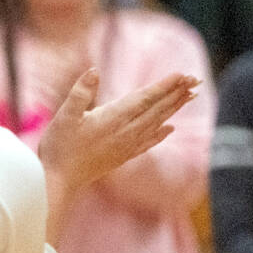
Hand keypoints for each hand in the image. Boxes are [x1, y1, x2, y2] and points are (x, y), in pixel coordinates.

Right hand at [38, 69, 197, 236]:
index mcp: (112, 119)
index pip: (144, 99)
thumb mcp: (63, 116)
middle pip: (156, 110)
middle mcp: (124, 132)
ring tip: (190, 96)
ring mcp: (125, 146)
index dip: (164, 86)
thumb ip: (80, 92)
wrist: (57, 181)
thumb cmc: (58, 147)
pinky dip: (161, 133)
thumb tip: (94, 71)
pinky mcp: (122, 156)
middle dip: (176, 93)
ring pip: (156, 124)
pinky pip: (148, 142)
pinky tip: (170, 128)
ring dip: (173, 108)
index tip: (181, 75)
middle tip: (195, 80)